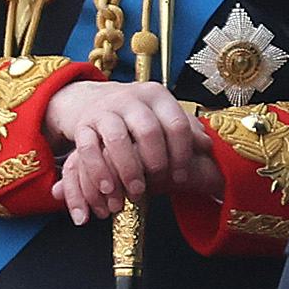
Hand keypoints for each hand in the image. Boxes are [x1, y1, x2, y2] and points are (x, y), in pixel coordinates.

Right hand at [44, 81, 220, 220]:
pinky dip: (98, 171)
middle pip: (148, 131)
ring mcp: (104, 111)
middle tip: (159, 184)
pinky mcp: (82, 125)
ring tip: (136, 192)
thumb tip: (207, 145)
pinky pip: (87, 149)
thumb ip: (185, 129)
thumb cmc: (139, 116)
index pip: (176, 124)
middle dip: (156, 162)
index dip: (182, 153)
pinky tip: (108, 190)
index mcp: (158, 96)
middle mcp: (131, 99)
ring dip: (128, 169)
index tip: (182, 176)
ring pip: (117, 139)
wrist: (95, 100)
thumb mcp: (163, 116)